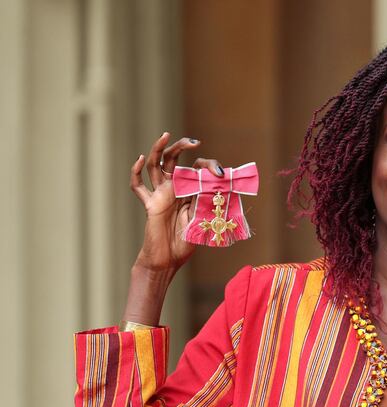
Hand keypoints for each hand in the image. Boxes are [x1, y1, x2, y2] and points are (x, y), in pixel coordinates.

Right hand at [130, 132, 225, 273]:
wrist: (169, 260)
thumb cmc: (186, 242)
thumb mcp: (202, 218)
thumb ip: (205, 201)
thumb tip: (215, 184)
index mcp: (189, 191)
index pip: (196, 169)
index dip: (207, 166)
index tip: (219, 172)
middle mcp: (173, 189)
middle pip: (173, 160)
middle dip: (182, 147)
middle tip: (193, 141)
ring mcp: (160, 195)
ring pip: (155, 166)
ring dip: (159, 149)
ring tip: (166, 136)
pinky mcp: (150, 204)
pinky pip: (138, 186)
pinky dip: (135, 172)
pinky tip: (138, 159)